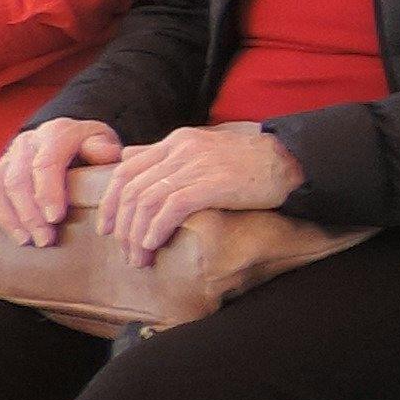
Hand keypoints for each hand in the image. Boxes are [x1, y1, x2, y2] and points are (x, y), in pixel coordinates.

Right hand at [0, 118, 120, 245]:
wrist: (71, 137)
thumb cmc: (91, 147)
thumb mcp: (104, 143)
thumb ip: (105, 149)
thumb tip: (108, 155)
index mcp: (57, 133)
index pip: (45, 163)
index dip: (48, 192)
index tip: (55, 218)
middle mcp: (28, 142)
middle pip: (18, 180)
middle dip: (29, 214)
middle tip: (44, 239)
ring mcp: (8, 155)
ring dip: (7, 217)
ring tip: (25, 240)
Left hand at [99, 122, 299, 259]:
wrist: (291, 159)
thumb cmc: (249, 160)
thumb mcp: (203, 148)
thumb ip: (165, 154)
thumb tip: (128, 158)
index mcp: (176, 141)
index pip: (126, 169)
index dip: (111, 201)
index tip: (109, 228)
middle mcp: (180, 149)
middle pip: (132, 189)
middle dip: (123, 225)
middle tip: (125, 252)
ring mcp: (196, 165)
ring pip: (148, 201)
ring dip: (138, 235)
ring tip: (140, 258)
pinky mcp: (212, 183)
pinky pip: (171, 208)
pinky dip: (156, 229)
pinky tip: (155, 245)